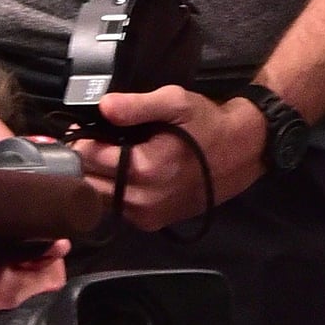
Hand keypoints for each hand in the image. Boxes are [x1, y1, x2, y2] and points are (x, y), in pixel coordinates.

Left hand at [76, 86, 267, 230]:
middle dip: (83, 160)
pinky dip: (110, 190)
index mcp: (146, 170)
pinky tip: (118, 170)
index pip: (88, 158)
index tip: (81, 125)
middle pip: (88, 183)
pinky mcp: (153, 223)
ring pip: (98, 199)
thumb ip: (135, 105)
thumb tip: (102, 107)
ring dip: (94, 177)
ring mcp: (148, 217)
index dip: (80, 139)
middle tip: (88, 138)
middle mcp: (143, 201)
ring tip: (102, 152)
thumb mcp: (175, 102)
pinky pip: (116, 208)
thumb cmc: (208, 124)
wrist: (244, 151)